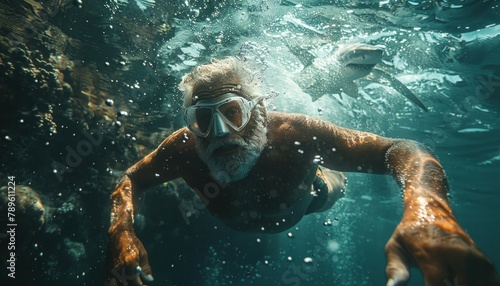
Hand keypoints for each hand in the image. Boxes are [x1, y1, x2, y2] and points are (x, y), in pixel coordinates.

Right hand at [105, 229, 153, 285]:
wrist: (118, 235)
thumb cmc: (133, 244)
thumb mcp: (143, 254)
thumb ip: (146, 268)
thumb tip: (150, 280)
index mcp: (129, 260)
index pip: (134, 279)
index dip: (140, 284)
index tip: (145, 285)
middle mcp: (119, 267)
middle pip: (125, 284)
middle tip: (139, 284)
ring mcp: (111, 270)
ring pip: (115, 285)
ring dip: (123, 285)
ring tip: (130, 284)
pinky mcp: (106, 272)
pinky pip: (108, 283)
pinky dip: (114, 285)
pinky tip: (122, 283)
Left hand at [385, 218, 499, 285]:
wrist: (432, 210)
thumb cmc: (409, 233)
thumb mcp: (395, 248)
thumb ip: (395, 270)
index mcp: (433, 253)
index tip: (428, 285)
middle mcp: (458, 255)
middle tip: (437, 279)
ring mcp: (475, 260)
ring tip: (445, 279)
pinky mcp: (486, 264)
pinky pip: (489, 284)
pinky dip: (475, 285)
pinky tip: (456, 279)